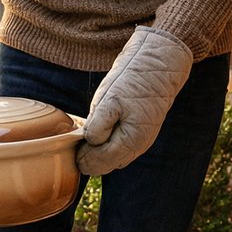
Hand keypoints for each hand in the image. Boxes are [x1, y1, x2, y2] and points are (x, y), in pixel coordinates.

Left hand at [76, 26, 192, 175]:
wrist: (158, 65)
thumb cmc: (133, 80)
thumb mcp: (109, 100)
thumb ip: (98, 126)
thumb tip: (90, 143)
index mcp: (130, 142)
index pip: (99, 163)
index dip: (82, 158)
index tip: (72, 146)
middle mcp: (138, 147)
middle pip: (106, 166)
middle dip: (89, 158)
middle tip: (75, 143)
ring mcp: (142, 142)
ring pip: (114, 160)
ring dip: (98, 154)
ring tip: (86, 137)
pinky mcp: (141, 133)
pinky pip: (120, 150)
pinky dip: (108, 146)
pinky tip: (100, 133)